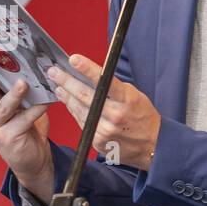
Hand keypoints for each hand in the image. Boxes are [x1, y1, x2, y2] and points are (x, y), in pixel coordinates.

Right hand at [0, 51, 54, 201]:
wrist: (33, 161)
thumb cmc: (26, 129)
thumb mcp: (19, 106)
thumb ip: (17, 90)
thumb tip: (25, 65)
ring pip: (4, 107)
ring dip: (13, 95)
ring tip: (22, 83)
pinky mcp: (8, 139)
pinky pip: (24, 120)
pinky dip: (35, 110)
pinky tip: (45, 103)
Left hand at [48, 55, 160, 169]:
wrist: (152, 146)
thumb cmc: (142, 116)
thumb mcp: (134, 96)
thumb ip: (113, 87)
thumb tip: (90, 76)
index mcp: (127, 100)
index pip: (104, 81)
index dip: (88, 69)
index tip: (74, 59)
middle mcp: (115, 115)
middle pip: (85, 96)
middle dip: (67, 82)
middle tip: (54, 72)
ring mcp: (105, 130)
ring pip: (79, 110)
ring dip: (67, 96)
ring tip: (58, 85)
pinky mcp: (98, 141)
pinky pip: (82, 122)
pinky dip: (75, 111)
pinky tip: (69, 102)